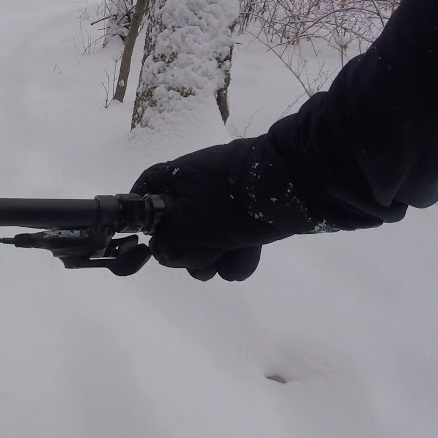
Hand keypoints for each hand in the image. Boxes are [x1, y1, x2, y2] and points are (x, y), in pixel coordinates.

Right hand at [132, 137, 323, 280]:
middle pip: (175, 229)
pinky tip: (248, 255)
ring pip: (206, 242)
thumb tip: (167, 255)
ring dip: (216, 259)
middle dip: (189, 252)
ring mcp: (223, 202)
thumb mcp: (188, 228)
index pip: (141, 197)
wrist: (295, 185)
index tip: (147, 243)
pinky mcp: (248, 215)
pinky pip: (232, 243)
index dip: (141, 222)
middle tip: (200, 259)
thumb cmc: (231, 203)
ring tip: (231, 258)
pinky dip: (238, 254)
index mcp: (173, 179)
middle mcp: (194, 187)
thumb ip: (167, 247)